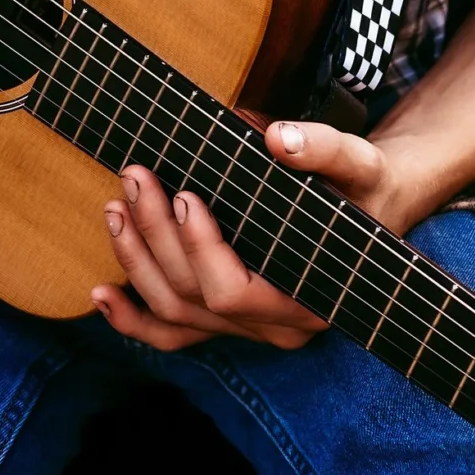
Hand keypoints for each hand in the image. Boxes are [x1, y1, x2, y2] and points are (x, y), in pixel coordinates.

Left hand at [91, 117, 418, 351]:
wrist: (374, 204)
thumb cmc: (366, 186)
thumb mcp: (359, 162)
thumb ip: (324, 150)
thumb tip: (278, 138)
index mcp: (311, 299)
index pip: (235, 291)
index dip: (200, 249)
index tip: (184, 195)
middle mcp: (278, 327)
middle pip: (194, 298)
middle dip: (156, 236)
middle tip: (136, 177)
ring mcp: (250, 329)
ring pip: (175, 314)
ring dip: (136, 261)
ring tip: (116, 206)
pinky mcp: (229, 320)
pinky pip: (175, 335)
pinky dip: (133, 320)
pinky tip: (100, 294)